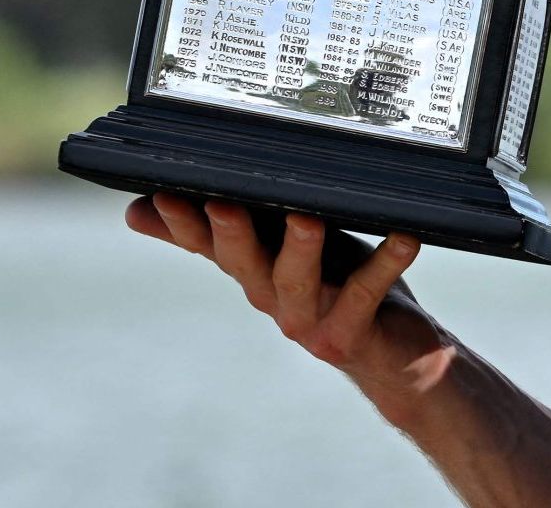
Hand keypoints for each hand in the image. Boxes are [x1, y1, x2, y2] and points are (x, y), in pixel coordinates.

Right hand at [127, 194, 451, 426]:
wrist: (394, 355)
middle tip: (222, 204)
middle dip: (229, 235)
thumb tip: (144, 207)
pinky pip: (367, 292)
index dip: (182, 224)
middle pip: (242, 264)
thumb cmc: (338, 282)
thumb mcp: (283, 246)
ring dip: (299, 251)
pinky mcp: (351, 333)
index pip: (207, 244)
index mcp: (253, 270)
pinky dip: (386, 263)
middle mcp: (272, 298)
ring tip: (306, 219)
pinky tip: (405, 237)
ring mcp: (310, 319)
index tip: (161, 194)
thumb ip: (235, 225)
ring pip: (296, 283)